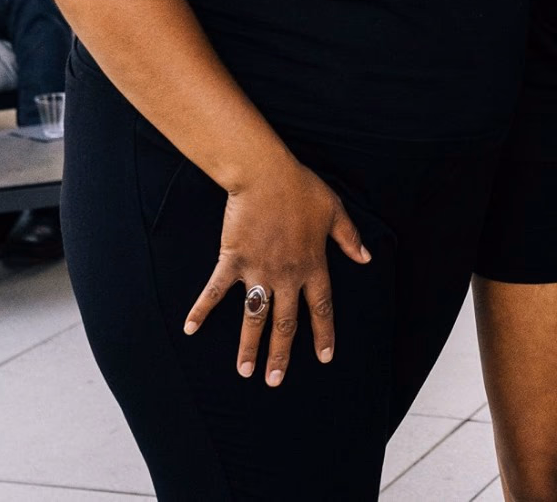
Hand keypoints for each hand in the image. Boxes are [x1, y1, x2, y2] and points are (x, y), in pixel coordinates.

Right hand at [182, 159, 369, 385]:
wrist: (265, 175)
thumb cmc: (302, 189)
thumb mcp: (335, 211)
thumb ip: (350, 238)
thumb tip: (366, 258)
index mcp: (313, 265)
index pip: (321, 307)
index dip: (323, 333)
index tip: (325, 358)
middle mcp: (286, 275)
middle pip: (285, 323)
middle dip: (281, 354)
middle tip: (274, 381)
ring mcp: (258, 270)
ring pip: (254, 317)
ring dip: (248, 346)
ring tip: (244, 372)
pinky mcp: (232, 260)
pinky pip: (214, 291)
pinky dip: (201, 310)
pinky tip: (190, 330)